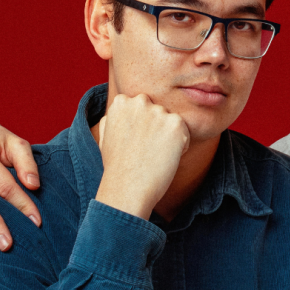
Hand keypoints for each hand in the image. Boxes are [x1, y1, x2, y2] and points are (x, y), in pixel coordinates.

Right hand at [95, 94, 189, 219]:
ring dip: (168, 137)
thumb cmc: (117, 166)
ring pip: (172, 122)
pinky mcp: (175, 124)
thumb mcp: (105, 134)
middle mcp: (140, 102)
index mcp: (121, 101)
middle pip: (159, 112)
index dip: (141, 127)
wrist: (128, 187)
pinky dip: (180, 146)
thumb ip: (115, 116)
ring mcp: (158, 112)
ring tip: (154, 155)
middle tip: (146, 151)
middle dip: (157, 128)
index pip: (142, 105)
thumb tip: (124, 103)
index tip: (135, 143)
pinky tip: (164, 158)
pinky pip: (184, 132)